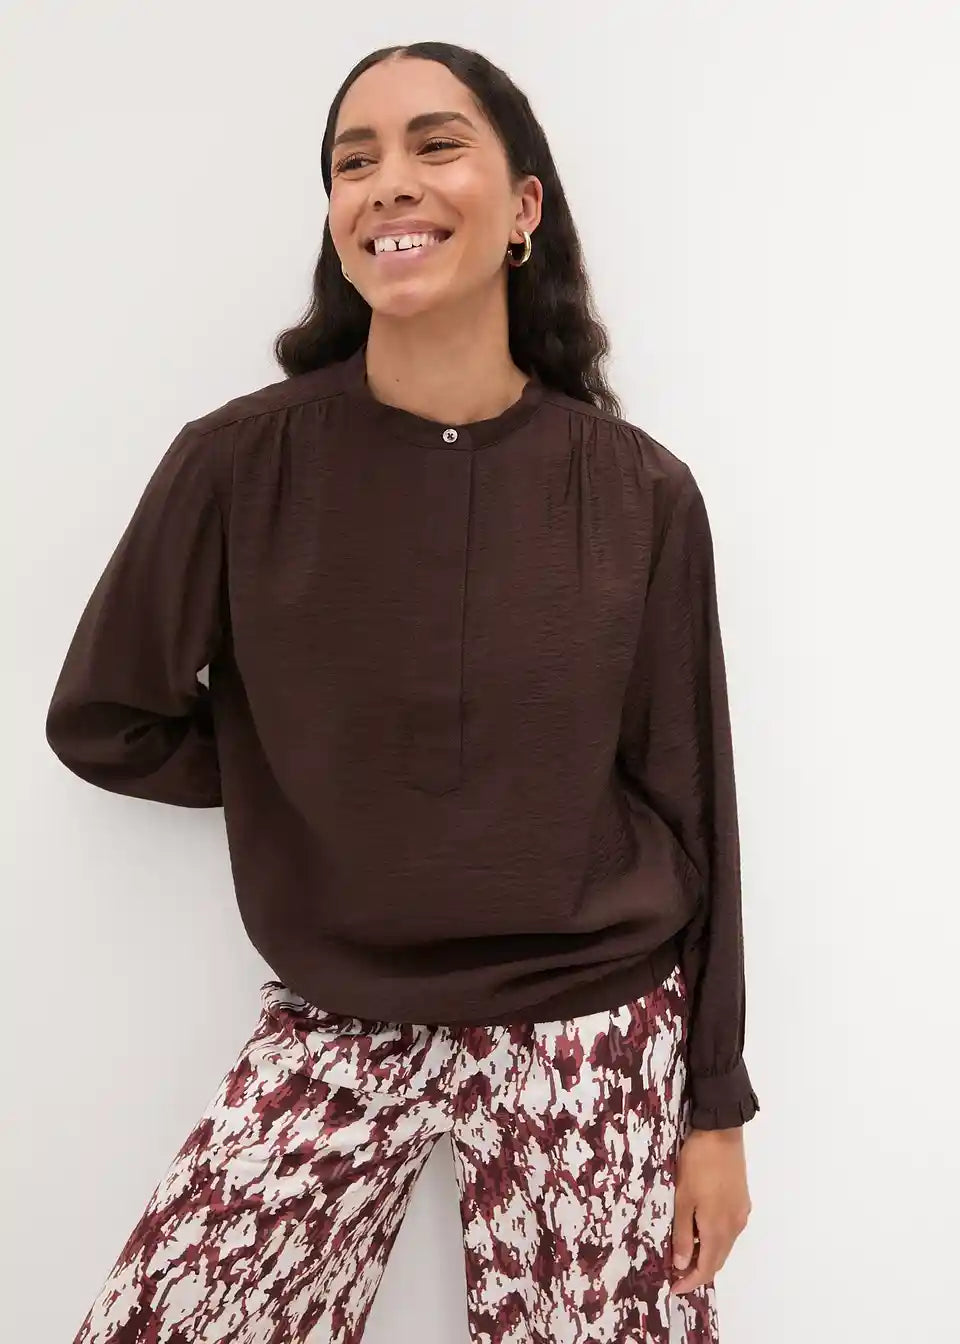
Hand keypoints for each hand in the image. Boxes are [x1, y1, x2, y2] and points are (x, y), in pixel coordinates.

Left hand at [671, 1126, 751, 1294]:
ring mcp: (741, 1212)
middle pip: (718, 1259)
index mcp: (719, 1229)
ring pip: (724, 1245)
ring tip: (685, 1252)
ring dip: (707, 1254)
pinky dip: (715, 1238)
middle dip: (698, 1270)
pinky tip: (701, 1229)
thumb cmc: (697, 1164)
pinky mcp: (742, 1200)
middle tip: (676, 1273)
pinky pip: (729, 1230)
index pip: (707, 1268)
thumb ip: (684, 1234)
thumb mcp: (683, 1199)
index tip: (674, 1288)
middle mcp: (735, 1226)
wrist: (721, 1132)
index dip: (691, 1282)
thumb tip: (682, 1265)